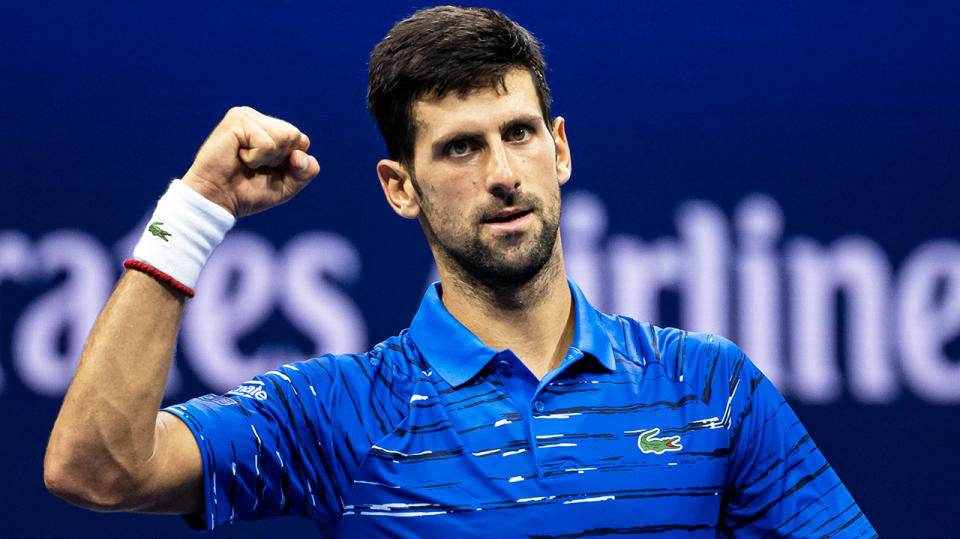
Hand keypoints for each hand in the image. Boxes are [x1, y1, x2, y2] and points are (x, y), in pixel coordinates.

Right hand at [181, 106, 320, 216]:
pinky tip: (238, 157)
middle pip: (295, 137)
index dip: (291, 164)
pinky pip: (267, 143)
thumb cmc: (248, 192)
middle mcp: (259, 119)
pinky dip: (256, 158)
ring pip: (284, 136)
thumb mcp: (288, 185)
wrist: (217, 200)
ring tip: (246, 162)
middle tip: (254, 167)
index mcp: (271, 130)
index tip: (268, 171)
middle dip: (280, 160)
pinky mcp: (237, 119)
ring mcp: (247, 116)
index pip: (302, 141)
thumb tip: (299, 154)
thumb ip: (306, 171)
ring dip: (267, 159)